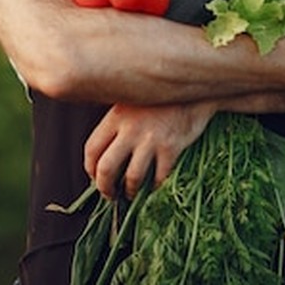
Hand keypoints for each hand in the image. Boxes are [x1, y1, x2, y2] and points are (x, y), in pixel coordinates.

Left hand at [84, 101, 217, 198]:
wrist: (194, 92)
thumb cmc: (161, 99)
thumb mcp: (132, 102)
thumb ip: (117, 123)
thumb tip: (102, 152)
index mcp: (116, 116)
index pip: (91, 149)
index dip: (90, 169)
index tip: (95, 176)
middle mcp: (130, 128)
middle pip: (106, 168)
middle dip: (104, 187)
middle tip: (109, 194)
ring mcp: (151, 139)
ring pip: (132, 178)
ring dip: (129, 191)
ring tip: (131, 193)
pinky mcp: (172, 147)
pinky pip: (158, 176)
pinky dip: (155, 186)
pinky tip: (154, 185)